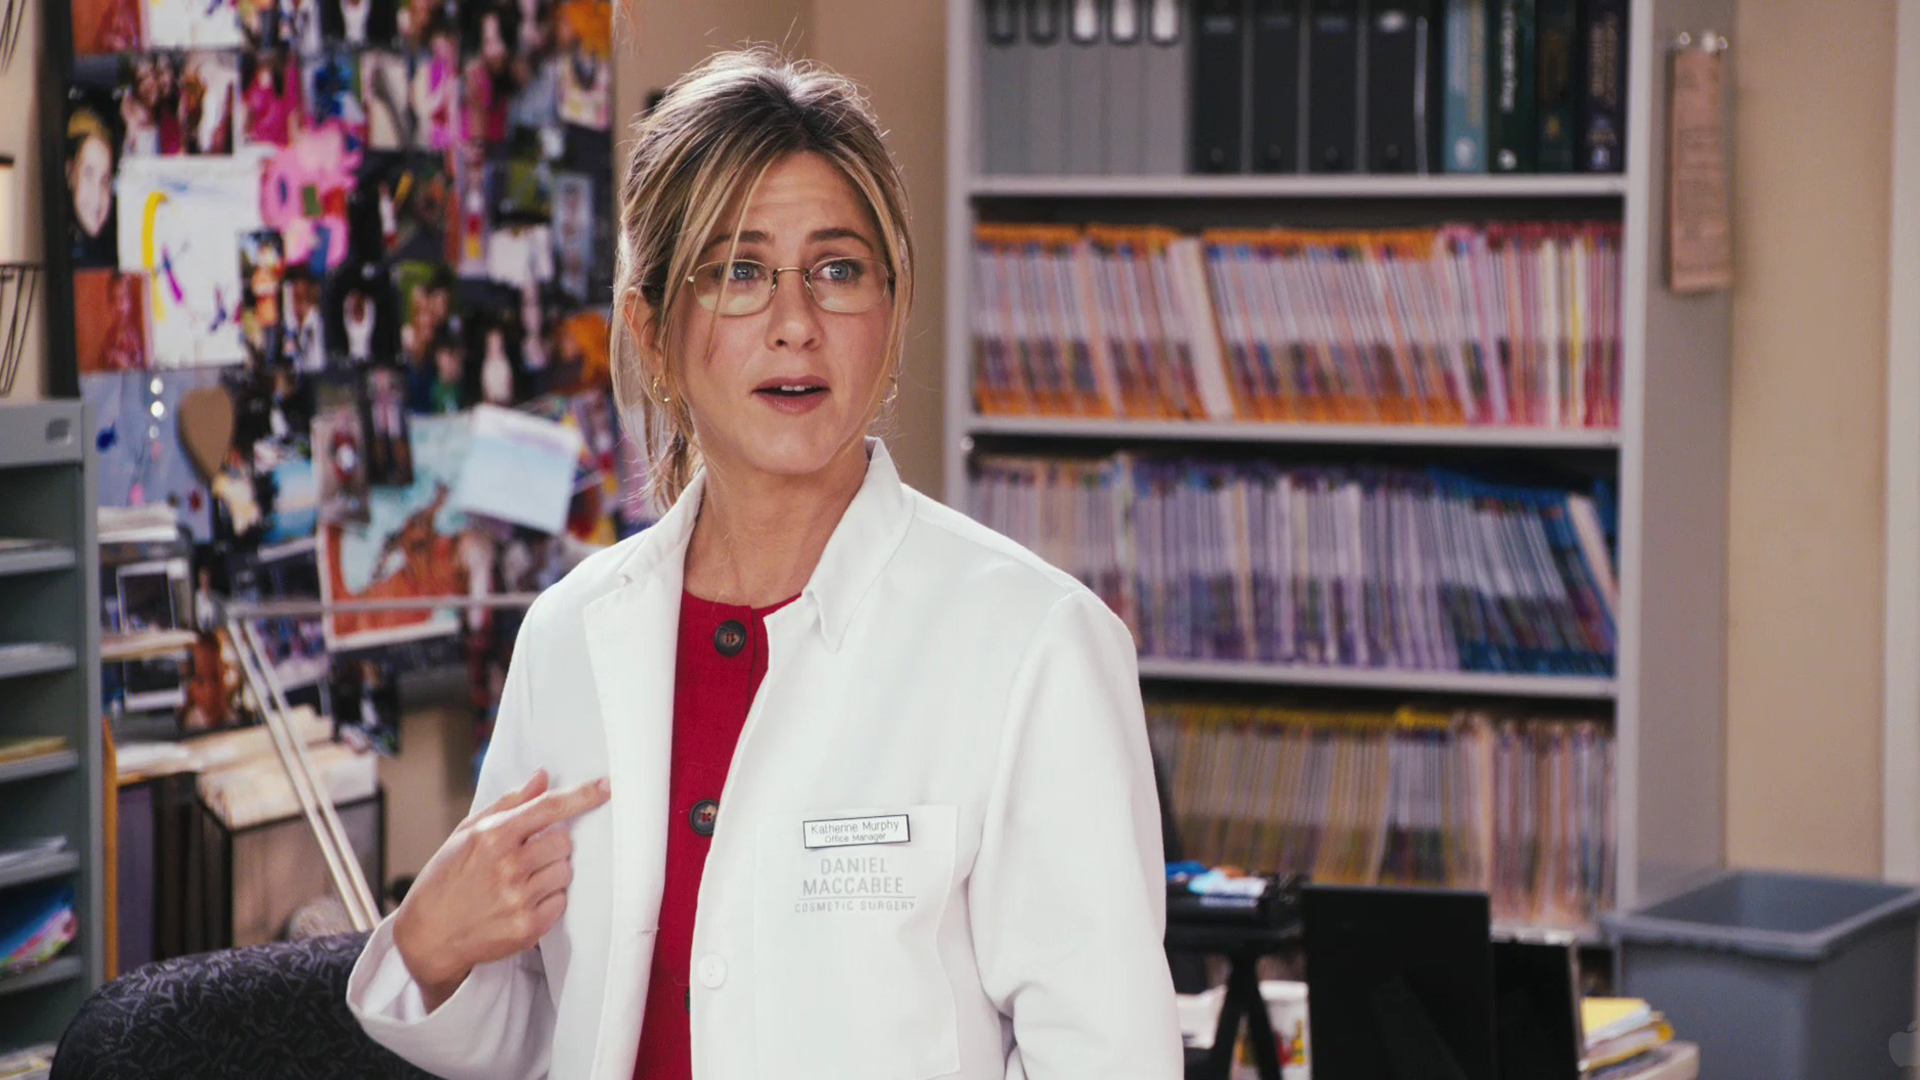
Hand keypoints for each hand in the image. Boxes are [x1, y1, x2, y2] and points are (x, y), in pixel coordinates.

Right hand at [392, 768, 610, 1010]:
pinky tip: (521, 902)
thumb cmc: (445, 880)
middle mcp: (508, 866)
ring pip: (565, 872)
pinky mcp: (528, 928)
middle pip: (564, 842)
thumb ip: (509, 804)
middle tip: (530, 856)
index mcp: (493, 837)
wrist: (428, 936)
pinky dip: (549, 900)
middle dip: (554, 845)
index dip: (582, 796)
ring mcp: (519, 899)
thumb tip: (542, 778)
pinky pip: (561, 902)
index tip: (605, 787)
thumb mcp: (467, 834)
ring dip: (551, 873)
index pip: (549, 808)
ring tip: (520, 882)